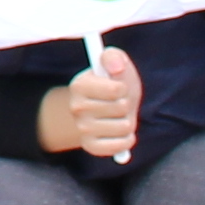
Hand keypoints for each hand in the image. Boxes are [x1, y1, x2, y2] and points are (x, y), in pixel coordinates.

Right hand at [50, 42, 142, 163]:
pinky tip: (120, 133)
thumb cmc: (114, 83)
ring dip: (128, 122)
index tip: (118, 86)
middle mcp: (76, 108)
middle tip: (118, 102)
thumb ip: (114, 57)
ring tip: (118, 116)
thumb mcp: (115, 63)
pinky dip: (127, 140)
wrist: (105, 109)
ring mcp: (82, 129)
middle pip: (122, 107)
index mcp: (79, 85)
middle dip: (127, 104)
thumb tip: (116, 67)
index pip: (117, 89)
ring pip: (124, 127)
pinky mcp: (91, 147)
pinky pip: (120, 146)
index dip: (124, 87)